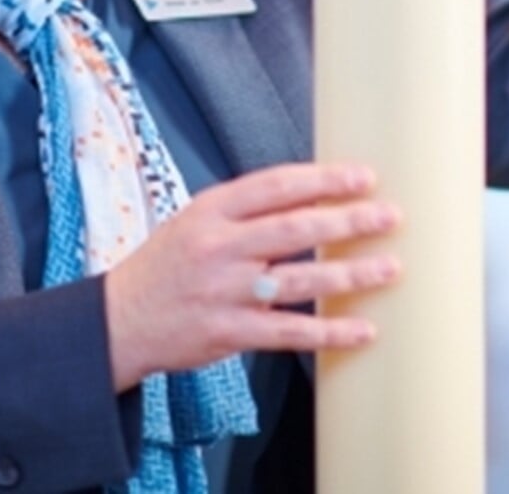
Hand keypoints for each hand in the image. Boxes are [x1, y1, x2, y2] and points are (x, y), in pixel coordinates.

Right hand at [103, 162, 401, 390]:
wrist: (118, 320)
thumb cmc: (166, 266)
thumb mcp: (195, 220)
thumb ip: (246, 209)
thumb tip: (314, 195)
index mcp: (212, 211)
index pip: (276, 185)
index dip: (324, 179)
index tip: (365, 177)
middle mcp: (220, 248)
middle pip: (295, 228)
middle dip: (348, 220)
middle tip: (390, 216)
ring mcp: (225, 292)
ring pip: (299, 280)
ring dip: (350, 274)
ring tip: (390, 267)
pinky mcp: (229, 332)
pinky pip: (289, 332)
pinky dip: (329, 333)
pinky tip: (362, 330)